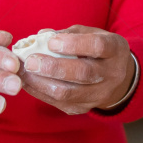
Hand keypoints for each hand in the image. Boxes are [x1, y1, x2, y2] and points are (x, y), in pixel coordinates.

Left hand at [18, 25, 134, 113]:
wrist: (118, 80)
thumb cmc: (98, 51)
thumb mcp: (91, 34)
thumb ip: (68, 33)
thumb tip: (41, 35)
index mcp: (115, 50)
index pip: (97, 47)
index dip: (74, 44)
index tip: (51, 42)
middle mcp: (112, 74)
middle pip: (83, 73)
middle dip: (54, 68)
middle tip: (31, 61)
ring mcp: (100, 94)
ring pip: (69, 93)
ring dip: (42, 83)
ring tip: (24, 73)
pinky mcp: (85, 108)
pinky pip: (60, 103)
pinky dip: (40, 92)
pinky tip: (28, 82)